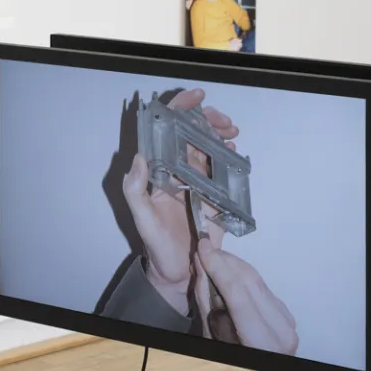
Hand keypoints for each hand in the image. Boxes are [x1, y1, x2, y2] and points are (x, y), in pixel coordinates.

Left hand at [119, 91, 240, 298]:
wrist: (179, 273)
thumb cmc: (157, 246)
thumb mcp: (142, 219)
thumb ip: (136, 190)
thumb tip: (138, 157)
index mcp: (156, 171)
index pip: (165, 132)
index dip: (178, 110)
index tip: (196, 97)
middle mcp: (175, 171)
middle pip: (190, 135)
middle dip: (207, 121)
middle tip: (225, 121)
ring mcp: (195, 181)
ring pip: (207, 147)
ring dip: (219, 135)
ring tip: (232, 132)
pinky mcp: (212, 194)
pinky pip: (221, 169)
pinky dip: (228, 156)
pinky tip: (234, 151)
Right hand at [199, 245, 298, 354]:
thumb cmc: (232, 366)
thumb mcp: (212, 337)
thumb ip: (207, 301)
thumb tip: (201, 266)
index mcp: (263, 342)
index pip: (238, 292)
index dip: (218, 266)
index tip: (203, 247)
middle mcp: (282, 330)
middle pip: (250, 281)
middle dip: (224, 260)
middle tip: (205, 249)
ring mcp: (288, 321)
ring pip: (258, 279)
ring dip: (233, 264)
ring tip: (213, 258)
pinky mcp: (286, 313)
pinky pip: (263, 286)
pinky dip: (243, 275)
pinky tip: (228, 272)